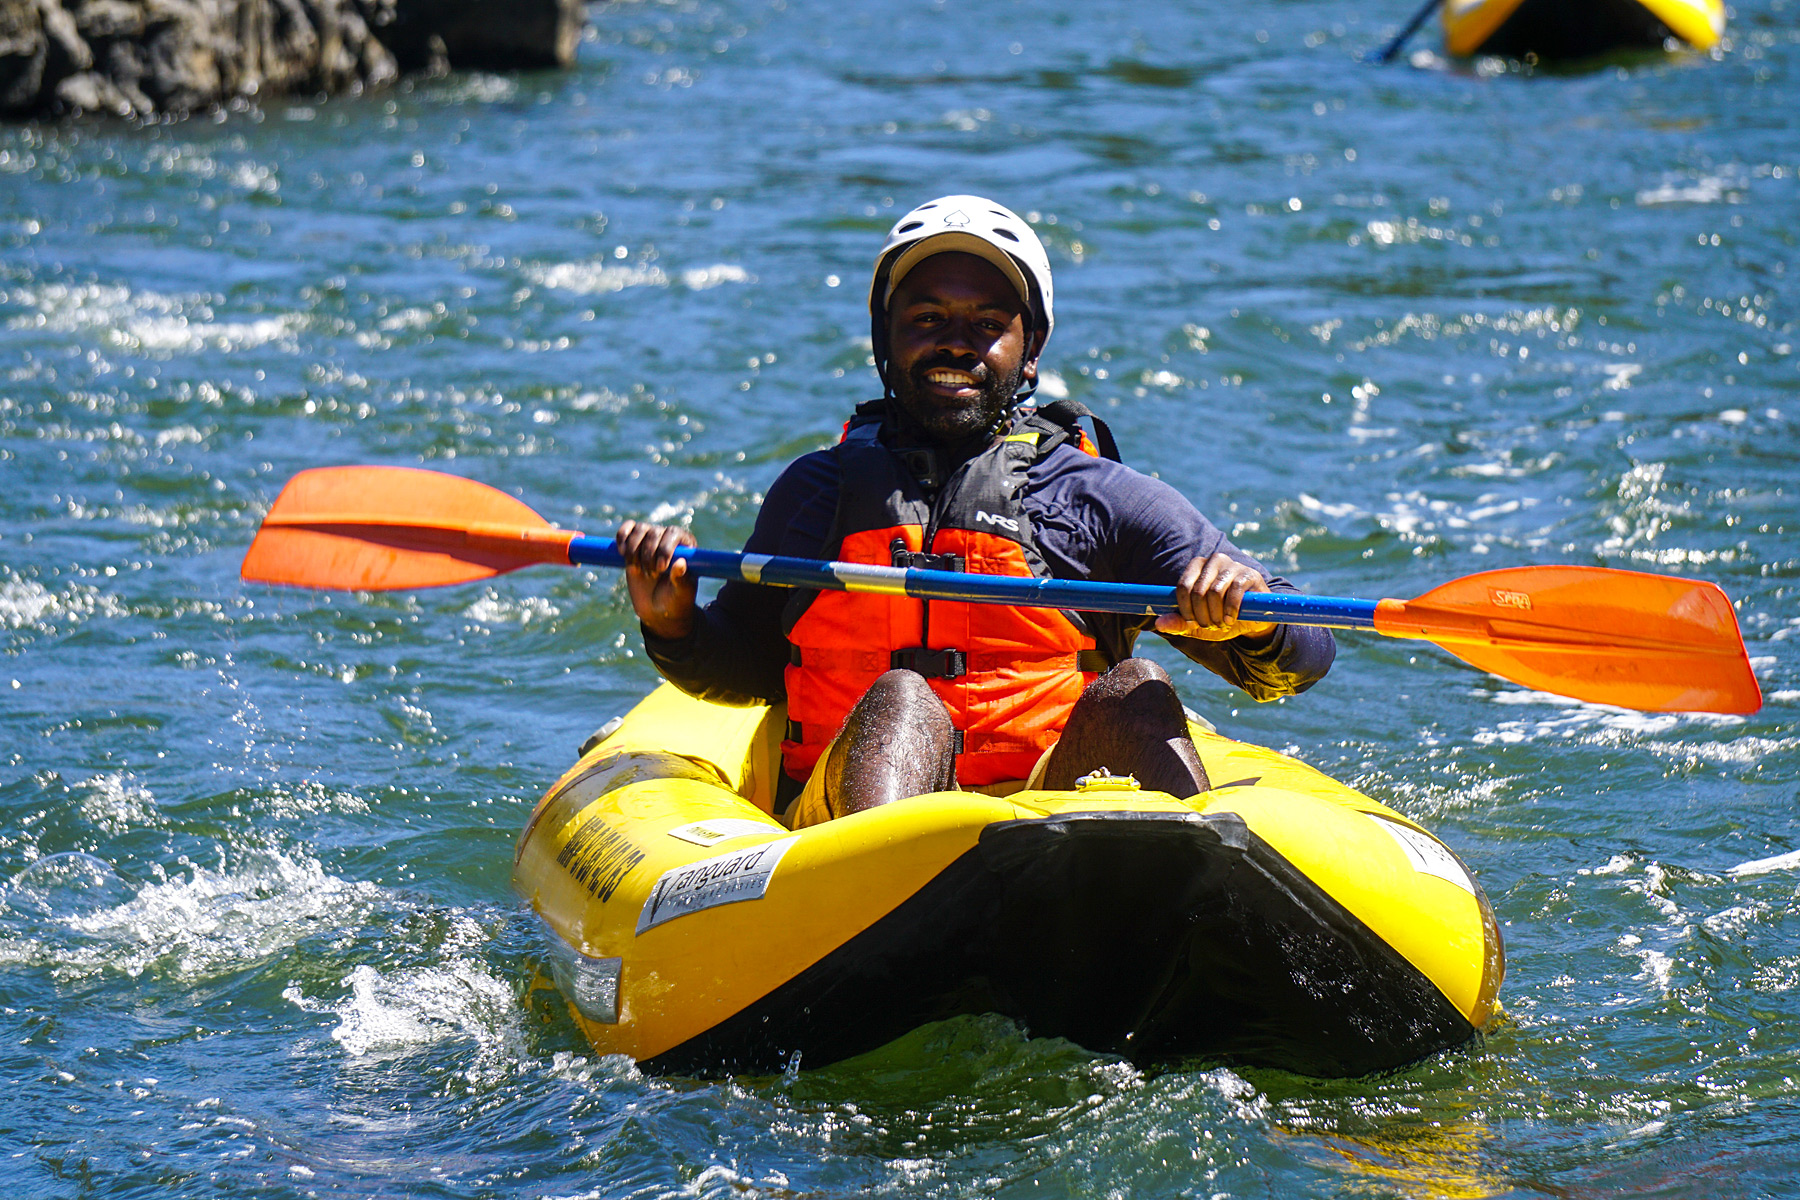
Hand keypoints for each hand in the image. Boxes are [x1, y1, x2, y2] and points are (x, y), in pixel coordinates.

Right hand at [616, 520, 698, 638]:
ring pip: (639, 529)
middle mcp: (669, 538)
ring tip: (638, 570)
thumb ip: (682, 580)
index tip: (660, 568)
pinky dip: (622, 538)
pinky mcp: (634, 542)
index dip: (664, 548)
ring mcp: (651, 538)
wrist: (658, 609)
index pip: (674, 533)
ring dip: (634, 550)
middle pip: (654, 532)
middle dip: (648, 554)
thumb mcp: (682, 593)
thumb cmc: (675, 599)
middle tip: (651, 575)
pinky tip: (622, 553)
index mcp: (686, 546)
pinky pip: (626, 529)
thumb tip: (681, 563)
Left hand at [1153, 552, 1278, 642]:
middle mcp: (1214, 560)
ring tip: (1222, 623)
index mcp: (1197, 566)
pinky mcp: (1249, 574)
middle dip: (1202, 615)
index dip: (1185, 609)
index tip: (1192, 623)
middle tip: (1210, 625)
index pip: (1183, 586)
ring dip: (1216, 614)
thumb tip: (1158, 624)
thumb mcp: (1197, 623)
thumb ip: (1178, 623)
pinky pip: (1235, 591)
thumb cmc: (1221, 617)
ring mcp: (1232, 565)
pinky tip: (1232, 619)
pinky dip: (1231, 610)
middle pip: (1197, 591)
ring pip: (1214, 591)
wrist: (1252, 620)